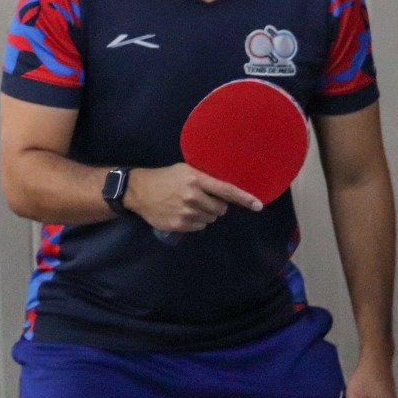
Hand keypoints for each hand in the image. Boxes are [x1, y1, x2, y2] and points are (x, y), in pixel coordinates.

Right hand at [124, 164, 262, 233]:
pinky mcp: (180, 224)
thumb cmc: (164, 177)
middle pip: (221, 209)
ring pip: (211, 219)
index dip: (244, 198)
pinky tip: (183, 213)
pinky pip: (200, 227)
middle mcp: (193, 197)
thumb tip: (226, 191)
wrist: (139, 191)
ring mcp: (186, 213)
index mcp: (196, 180)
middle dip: (216, 205)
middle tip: (203, 199)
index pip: (226, 190)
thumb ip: (205, 179)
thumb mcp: (185, 170)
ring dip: (205, 214)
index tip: (258, 205)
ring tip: (189, 205)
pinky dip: (195, 221)